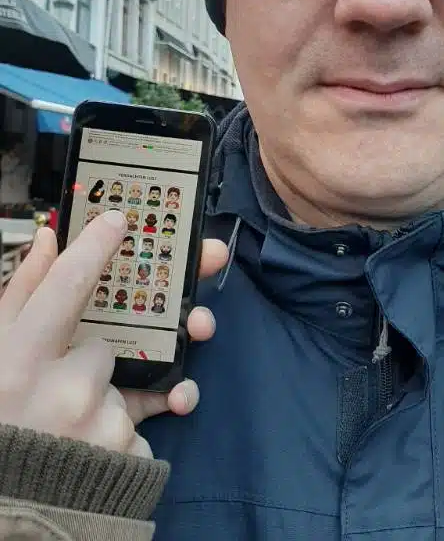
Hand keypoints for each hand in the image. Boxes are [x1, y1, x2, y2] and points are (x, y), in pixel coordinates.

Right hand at [0, 211, 227, 457]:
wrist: (9, 516)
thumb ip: (20, 298)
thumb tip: (48, 239)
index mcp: (18, 363)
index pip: (65, 288)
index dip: (95, 249)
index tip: (119, 221)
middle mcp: (63, 392)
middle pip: (105, 347)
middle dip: (87, 366)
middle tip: (52, 395)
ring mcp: (102, 427)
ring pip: (124, 387)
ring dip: (102, 403)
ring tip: (60, 434)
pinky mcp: (130, 456)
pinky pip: (140, 423)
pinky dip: (121, 433)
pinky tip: (87, 453)